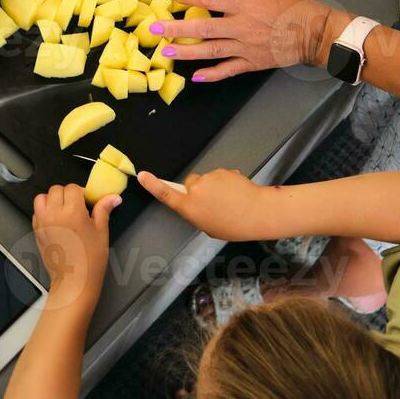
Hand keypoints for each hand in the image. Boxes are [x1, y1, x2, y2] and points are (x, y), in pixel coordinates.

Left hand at [32, 184, 118, 312]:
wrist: (74, 281)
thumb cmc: (89, 261)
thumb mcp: (101, 232)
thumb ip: (104, 210)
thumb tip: (113, 198)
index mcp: (72, 212)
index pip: (73, 187)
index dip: (82, 192)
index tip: (88, 201)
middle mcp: (54, 215)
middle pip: (56, 190)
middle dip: (67, 194)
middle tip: (78, 206)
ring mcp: (43, 223)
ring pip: (41, 198)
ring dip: (52, 200)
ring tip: (64, 210)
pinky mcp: (37, 232)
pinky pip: (36, 213)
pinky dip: (44, 212)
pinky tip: (56, 221)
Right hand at [137, 170, 283, 241]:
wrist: (257, 212)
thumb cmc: (233, 226)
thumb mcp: (208, 227)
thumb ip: (197, 214)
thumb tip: (198, 204)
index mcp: (190, 208)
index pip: (166, 194)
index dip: (152, 184)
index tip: (142, 175)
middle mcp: (196, 191)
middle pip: (190, 183)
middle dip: (198, 190)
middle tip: (213, 202)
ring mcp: (209, 178)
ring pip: (206, 180)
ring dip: (214, 187)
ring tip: (230, 200)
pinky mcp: (222, 171)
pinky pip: (220, 176)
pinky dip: (226, 182)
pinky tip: (237, 193)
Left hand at [150, 0, 351, 82]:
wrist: (312, 31)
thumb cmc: (290, 7)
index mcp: (243, 4)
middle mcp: (240, 26)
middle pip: (202, 27)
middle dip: (176, 28)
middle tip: (155, 28)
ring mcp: (244, 46)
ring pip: (209, 50)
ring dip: (186, 52)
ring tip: (166, 52)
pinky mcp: (251, 62)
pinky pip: (228, 70)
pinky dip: (211, 75)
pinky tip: (196, 77)